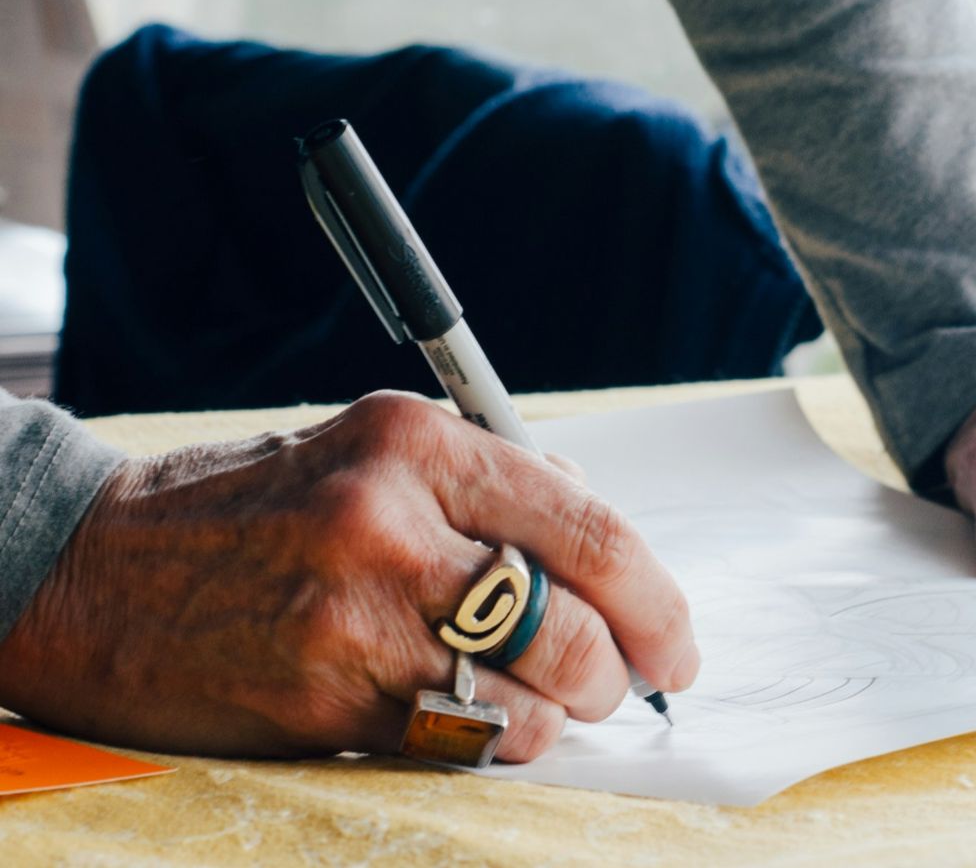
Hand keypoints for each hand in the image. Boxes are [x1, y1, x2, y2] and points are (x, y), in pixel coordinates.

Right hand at [0, 391, 696, 762]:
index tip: (678, 640)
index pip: (590, 526)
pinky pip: (460, 742)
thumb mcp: (370, 450)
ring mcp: (355, 619)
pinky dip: (494, 742)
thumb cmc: (252, 508)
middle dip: (619, 670)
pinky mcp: (325, 701)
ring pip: (527, 698)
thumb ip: (493, 485)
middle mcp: (391, 523)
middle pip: (574, 624)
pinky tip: (476, 719)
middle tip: (619, 681)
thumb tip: (604, 545)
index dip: (658, 599)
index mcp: (417, 443)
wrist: (88, 574)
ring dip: (558, 714)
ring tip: (543, 700)